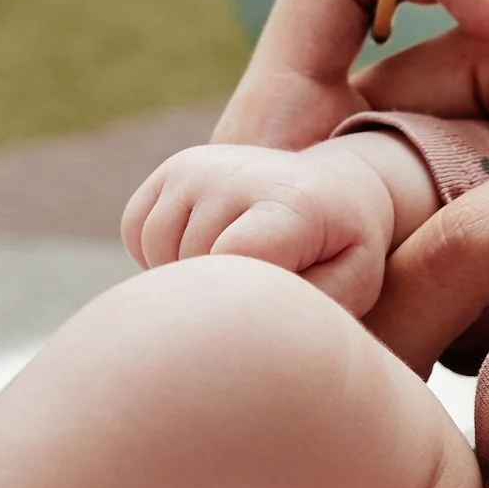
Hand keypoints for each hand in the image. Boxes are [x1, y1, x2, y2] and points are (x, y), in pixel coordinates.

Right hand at [120, 140, 410, 313]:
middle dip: (214, 292)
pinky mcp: (175, 167)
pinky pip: (136, 228)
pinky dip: (157, 254)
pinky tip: (200, 256)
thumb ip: (305, 308)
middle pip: (193, 261)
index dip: (238, 299)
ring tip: (229, 275)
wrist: (336, 189)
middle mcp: (238, 174)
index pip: (233, 260)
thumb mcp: (352, 287)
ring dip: (181, 276)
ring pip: (157, 247)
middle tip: (254, 292)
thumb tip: (245, 320)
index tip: (263, 306)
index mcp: (290, 205)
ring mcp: (201, 166)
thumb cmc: (344, 251)